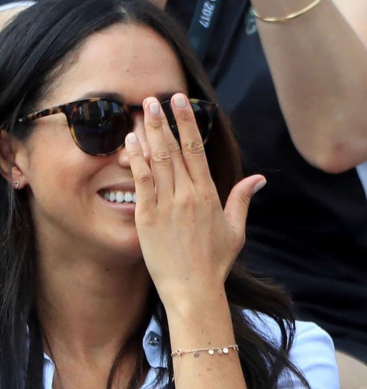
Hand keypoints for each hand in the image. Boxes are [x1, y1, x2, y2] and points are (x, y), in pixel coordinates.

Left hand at [125, 94, 265, 311]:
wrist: (193, 290)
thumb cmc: (214, 264)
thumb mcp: (235, 231)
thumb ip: (242, 200)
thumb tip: (259, 179)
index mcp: (208, 195)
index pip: (196, 149)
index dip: (187, 122)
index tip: (180, 101)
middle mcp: (187, 195)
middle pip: (174, 149)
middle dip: (163, 120)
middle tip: (153, 97)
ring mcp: (166, 206)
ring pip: (157, 160)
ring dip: (148, 133)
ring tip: (140, 110)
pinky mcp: (148, 218)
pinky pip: (141, 182)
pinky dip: (136, 160)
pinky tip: (129, 143)